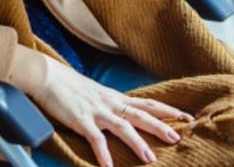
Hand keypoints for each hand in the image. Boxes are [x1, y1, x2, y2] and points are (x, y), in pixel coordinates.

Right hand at [26, 55, 188, 166]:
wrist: (47, 76)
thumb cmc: (69, 86)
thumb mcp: (95, 94)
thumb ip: (110, 105)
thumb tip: (123, 115)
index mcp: (115, 98)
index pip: (147, 103)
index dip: (167, 110)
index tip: (187, 117)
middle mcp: (110, 103)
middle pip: (141, 114)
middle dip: (161, 126)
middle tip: (178, 137)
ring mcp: (96, 111)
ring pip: (123, 127)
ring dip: (138, 143)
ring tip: (150, 159)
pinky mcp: (81, 120)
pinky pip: (95, 139)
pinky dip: (103, 154)